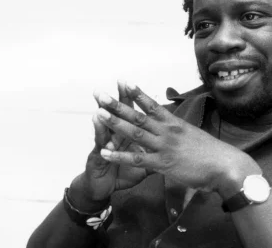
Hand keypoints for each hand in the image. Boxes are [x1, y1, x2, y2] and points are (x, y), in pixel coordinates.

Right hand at [69, 81, 149, 209]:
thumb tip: (174, 148)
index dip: (136, 99)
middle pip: (119, 115)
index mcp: (128, 137)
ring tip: (104, 98)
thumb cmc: (121, 174)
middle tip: (120, 81)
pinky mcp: (97, 157)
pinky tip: (96, 120)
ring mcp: (105, 145)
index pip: (134, 114)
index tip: (138, 83)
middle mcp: (115, 137)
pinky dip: (99, 133)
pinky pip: (100, 144)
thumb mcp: (144, 165)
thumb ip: (157, 154)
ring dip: (106, 112)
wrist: (101, 190)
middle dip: (121, 99)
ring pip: (106, 126)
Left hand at [95, 82, 260, 197]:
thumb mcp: (194, 137)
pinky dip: (119, 155)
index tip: (123, 81)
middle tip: (99, 94)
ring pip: (135, 133)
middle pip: (138, 115)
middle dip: (117, 104)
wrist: (225, 165)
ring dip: (115, 123)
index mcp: (175, 124)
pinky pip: (137, 159)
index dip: (136, 93)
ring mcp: (164, 147)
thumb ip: (181, 133)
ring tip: (98, 113)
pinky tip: (105, 152)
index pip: (152, 104)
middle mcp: (167, 131)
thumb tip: (175, 130)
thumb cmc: (213, 152)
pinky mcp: (163, 163)